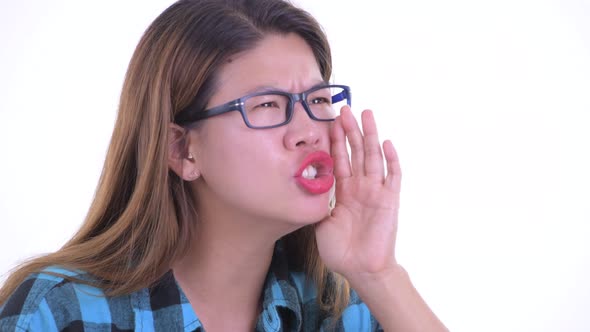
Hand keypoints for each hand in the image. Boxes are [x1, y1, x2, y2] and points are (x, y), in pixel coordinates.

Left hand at [316, 106, 401, 281]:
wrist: (360, 268)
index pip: (339, 158)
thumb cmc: (340, 249)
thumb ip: (317, 201)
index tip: (330, 120)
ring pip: (373, 156)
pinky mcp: (390, 199)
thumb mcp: (320, 221)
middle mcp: (360, 186)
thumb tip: (303, 184)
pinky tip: (387, 143)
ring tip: (366, 114)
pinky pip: (393, 176)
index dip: (335, 139)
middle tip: (344, 109)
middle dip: (350, 130)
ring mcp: (376, 191)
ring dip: (370, 135)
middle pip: (356, 151)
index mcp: (343, 190)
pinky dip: (391, 159)